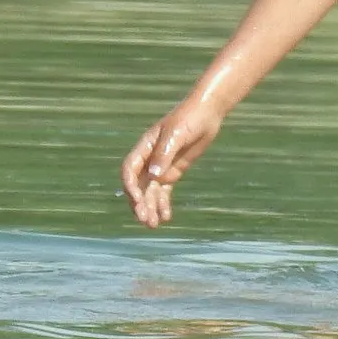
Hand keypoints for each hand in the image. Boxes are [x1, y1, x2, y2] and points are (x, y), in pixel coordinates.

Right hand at [120, 103, 221, 227]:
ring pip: (150, 192)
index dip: (130, 186)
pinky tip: (166, 217)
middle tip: (145, 220)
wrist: (207, 113)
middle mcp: (149, 159)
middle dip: (140, 203)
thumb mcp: (177, 134)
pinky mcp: (173, 171)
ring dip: (150, 208)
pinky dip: (163, 204)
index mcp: (144, 146)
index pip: (130, 170)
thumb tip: (153, 176)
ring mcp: (161, 166)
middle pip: (138, 185)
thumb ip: (164, 154)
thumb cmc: (190, 118)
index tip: (138, 200)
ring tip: (153, 225)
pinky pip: (164, 191)